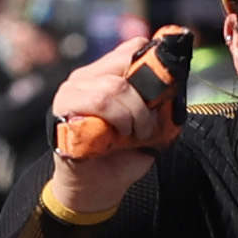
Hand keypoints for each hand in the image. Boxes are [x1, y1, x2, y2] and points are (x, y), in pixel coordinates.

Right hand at [43, 36, 176, 212]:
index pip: (134, 48)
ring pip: (114, 86)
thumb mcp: (148, 124)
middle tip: (148, 124)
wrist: (96, 188)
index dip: (155, 65)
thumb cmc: (121, 155)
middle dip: (146, 97)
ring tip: (135, 133)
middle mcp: (86, 76)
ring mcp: (72, 89)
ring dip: (134, 113)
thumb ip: (156, 101)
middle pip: (126, 61)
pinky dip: (118, 119)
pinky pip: (98, 102)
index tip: (166, 92)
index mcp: (107, 73)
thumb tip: (175, 83)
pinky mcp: (63, 107)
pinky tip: (119, 136)